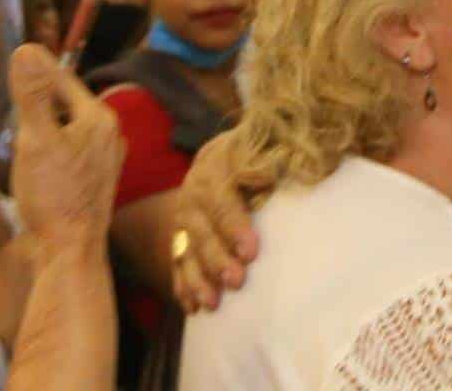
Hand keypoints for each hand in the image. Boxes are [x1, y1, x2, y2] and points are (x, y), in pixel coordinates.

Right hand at [9, 45, 124, 251]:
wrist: (71, 251)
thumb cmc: (56, 194)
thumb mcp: (37, 139)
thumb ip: (32, 95)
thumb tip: (28, 50)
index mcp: (98, 118)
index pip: (63, 81)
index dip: (34, 74)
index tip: (12, 66)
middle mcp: (106, 135)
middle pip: (58, 109)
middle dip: (22, 111)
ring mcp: (100, 160)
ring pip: (56, 134)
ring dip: (23, 135)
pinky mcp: (89, 182)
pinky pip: (58, 156)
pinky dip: (34, 155)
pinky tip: (12, 165)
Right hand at [171, 131, 265, 313]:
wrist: (229, 151)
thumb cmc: (259, 150)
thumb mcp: (264, 145)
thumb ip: (270, 160)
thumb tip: (274, 176)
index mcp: (216, 163)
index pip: (221, 197)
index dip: (234, 224)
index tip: (251, 252)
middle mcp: (194, 190)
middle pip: (202, 228)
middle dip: (217, 258)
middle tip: (236, 281)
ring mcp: (184, 214)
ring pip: (186, 248)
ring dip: (198, 278)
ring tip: (212, 303)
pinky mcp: (180, 234)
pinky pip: (177, 262)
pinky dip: (183, 285)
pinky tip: (192, 307)